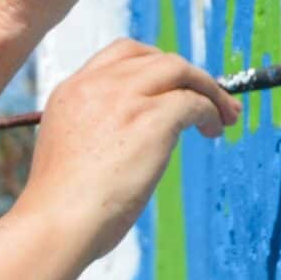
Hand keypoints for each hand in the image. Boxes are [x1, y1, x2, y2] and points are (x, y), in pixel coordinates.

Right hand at [15, 39, 238, 259]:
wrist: (56, 222)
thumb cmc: (59, 209)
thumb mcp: (69, 154)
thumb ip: (95, 134)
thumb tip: (131, 144)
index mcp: (71, 92)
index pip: (119, 57)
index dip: (152, 66)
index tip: (170, 88)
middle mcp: (96, 86)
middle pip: (154, 58)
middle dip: (186, 74)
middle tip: (207, 97)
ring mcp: (124, 98)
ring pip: (179, 70)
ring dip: (207, 88)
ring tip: (223, 115)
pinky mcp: (152, 118)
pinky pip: (194, 101)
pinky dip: (211, 110)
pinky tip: (213, 130)